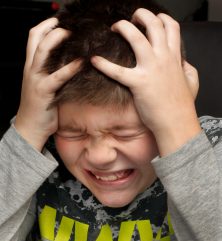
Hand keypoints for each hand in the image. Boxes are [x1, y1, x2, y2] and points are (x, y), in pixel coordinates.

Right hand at [15, 18, 80, 150]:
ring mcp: (36, 79)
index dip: (45, 26)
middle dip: (51, 27)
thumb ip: (52, 73)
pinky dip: (70, 68)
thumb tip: (71, 63)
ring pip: (42, 51)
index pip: (33, 38)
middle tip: (68, 25)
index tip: (59, 21)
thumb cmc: (40, 108)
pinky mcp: (43, 91)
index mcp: (31, 67)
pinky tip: (81, 63)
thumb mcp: (43, 85)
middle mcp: (31, 69)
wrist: (30, 127)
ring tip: (72, 34)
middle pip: (36, 39)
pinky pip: (57, 76)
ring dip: (57, 39)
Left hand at [91, 9, 200, 155]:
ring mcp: (151, 69)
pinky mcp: (138, 83)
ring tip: (115, 28)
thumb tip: (183, 61)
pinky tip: (94, 60)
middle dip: (141, 14)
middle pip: (153, 24)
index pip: (171, 27)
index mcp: (175, 57)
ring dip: (123, 27)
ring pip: (136, 37)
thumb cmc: (183, 105)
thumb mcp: (192, 81)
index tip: (152, 19)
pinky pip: (117, 71)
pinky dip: (104, 64)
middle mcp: (163, 58)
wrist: (176, 122)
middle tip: (131, 19)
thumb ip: (187, 68)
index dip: (161, 18)